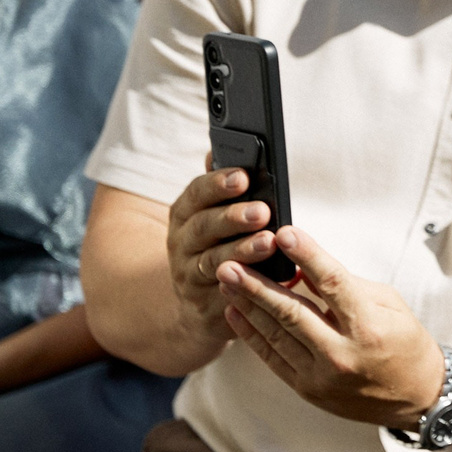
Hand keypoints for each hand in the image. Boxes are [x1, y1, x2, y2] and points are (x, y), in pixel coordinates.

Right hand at [167, 166, 285, 335]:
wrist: (199, 303)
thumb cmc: (220, 245)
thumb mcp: (218, 214)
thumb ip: (222, 186)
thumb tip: (217, 149)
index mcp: (188, 212)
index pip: (197, 192)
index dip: (218, 184)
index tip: (243, 176)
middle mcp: (183, 241)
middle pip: (204, 225)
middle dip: (233, 217)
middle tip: (262, 211)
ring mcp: (188, 273)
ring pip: (213, 260)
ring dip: (241, 250)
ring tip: (268, 242)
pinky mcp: (202, 302)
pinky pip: (222, 291)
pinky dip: (241, 283)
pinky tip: (262, 278)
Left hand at [218, 225, 447, 428]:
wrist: (415, 396)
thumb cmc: (405, 342)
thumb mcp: (389, 304)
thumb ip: (346, 285)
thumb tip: (304, 264)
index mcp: (369, 326)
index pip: (331, 283)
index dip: (306, 255)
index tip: (284, 233)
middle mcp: (343, 352)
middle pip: (291, 311)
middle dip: (256, 285)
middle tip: (230, 262)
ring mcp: (322, 375)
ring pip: (275, 334)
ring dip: (247, 305)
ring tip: (226, 280)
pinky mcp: (308, 389)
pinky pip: (271, 358)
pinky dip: (251, 334)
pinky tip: (235, 312)